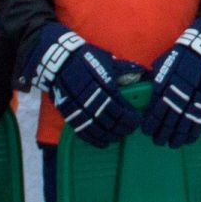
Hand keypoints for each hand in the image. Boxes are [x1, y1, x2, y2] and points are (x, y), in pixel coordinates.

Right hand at [26, 23, 139, 147]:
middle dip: (122, 128)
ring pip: (97, 128)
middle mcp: (91, 98)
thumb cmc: (85, 58)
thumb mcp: (106, 60)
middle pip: (110, 120)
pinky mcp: (68, 113)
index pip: (120, 107)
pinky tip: (103, 143)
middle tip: (130, 130)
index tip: (137, 120)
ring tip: (118, 137)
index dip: (130, 117)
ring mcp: (78, 107)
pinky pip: (82, 130)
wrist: (57, 60)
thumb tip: (142, 72)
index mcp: (103, 85)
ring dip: (110, 135)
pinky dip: (93, 139)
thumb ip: (124, 69)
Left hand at [146, 18, 200, 147]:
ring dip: (177, 136)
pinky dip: (194, 132)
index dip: (151, 123)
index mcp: (166, 85)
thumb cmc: (184, 54)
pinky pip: (200, 122)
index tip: (147, 131)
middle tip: (158, 142)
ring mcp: (195, 100)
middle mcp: (179, 95)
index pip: (155, 110)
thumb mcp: (165, 63)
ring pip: (184, 125)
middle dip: (162, 133)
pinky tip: (188, 140)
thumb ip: (158, 80)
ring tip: (172, 144)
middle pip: (168, 121)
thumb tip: (147, 90)